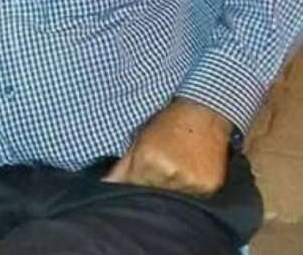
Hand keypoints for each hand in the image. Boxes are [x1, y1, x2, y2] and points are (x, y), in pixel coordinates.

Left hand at [103, 98, 232, 196]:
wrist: (203, 114)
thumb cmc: (168, 123)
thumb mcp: (140, 138)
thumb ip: (123, 164)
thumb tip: (106, 183)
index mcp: (148, 159)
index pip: (130, 186)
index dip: (128, 184)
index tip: (130, 180)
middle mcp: (169, 173)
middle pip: (150, 194)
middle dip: (147, 186)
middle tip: (154, 169)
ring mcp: (190, 182)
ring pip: (171, 199)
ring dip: (167, 188)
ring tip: (173, 168)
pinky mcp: (208, 187)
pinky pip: (191, 197)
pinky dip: (187, 189)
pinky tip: (188, 172)